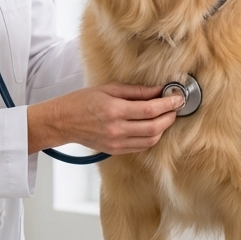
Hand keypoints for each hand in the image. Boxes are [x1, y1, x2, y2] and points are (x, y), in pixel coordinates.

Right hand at [27, 83, 182, 155]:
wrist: (62, 122)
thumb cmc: (82, 101)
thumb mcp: (108, 89)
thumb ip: (135, 91)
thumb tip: (158, 90)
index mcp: (114, 110)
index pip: (150, 110)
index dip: (168, 104)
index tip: (178, 97)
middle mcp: (117, 129)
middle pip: (154, 127)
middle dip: (169, 117)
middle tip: (176, 106)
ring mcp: (116, 143)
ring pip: (150, 140)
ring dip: (163, 128)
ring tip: (166, 116)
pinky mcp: (115, 150)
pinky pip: (141, 146)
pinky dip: (151, 137)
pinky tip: (154, 127)